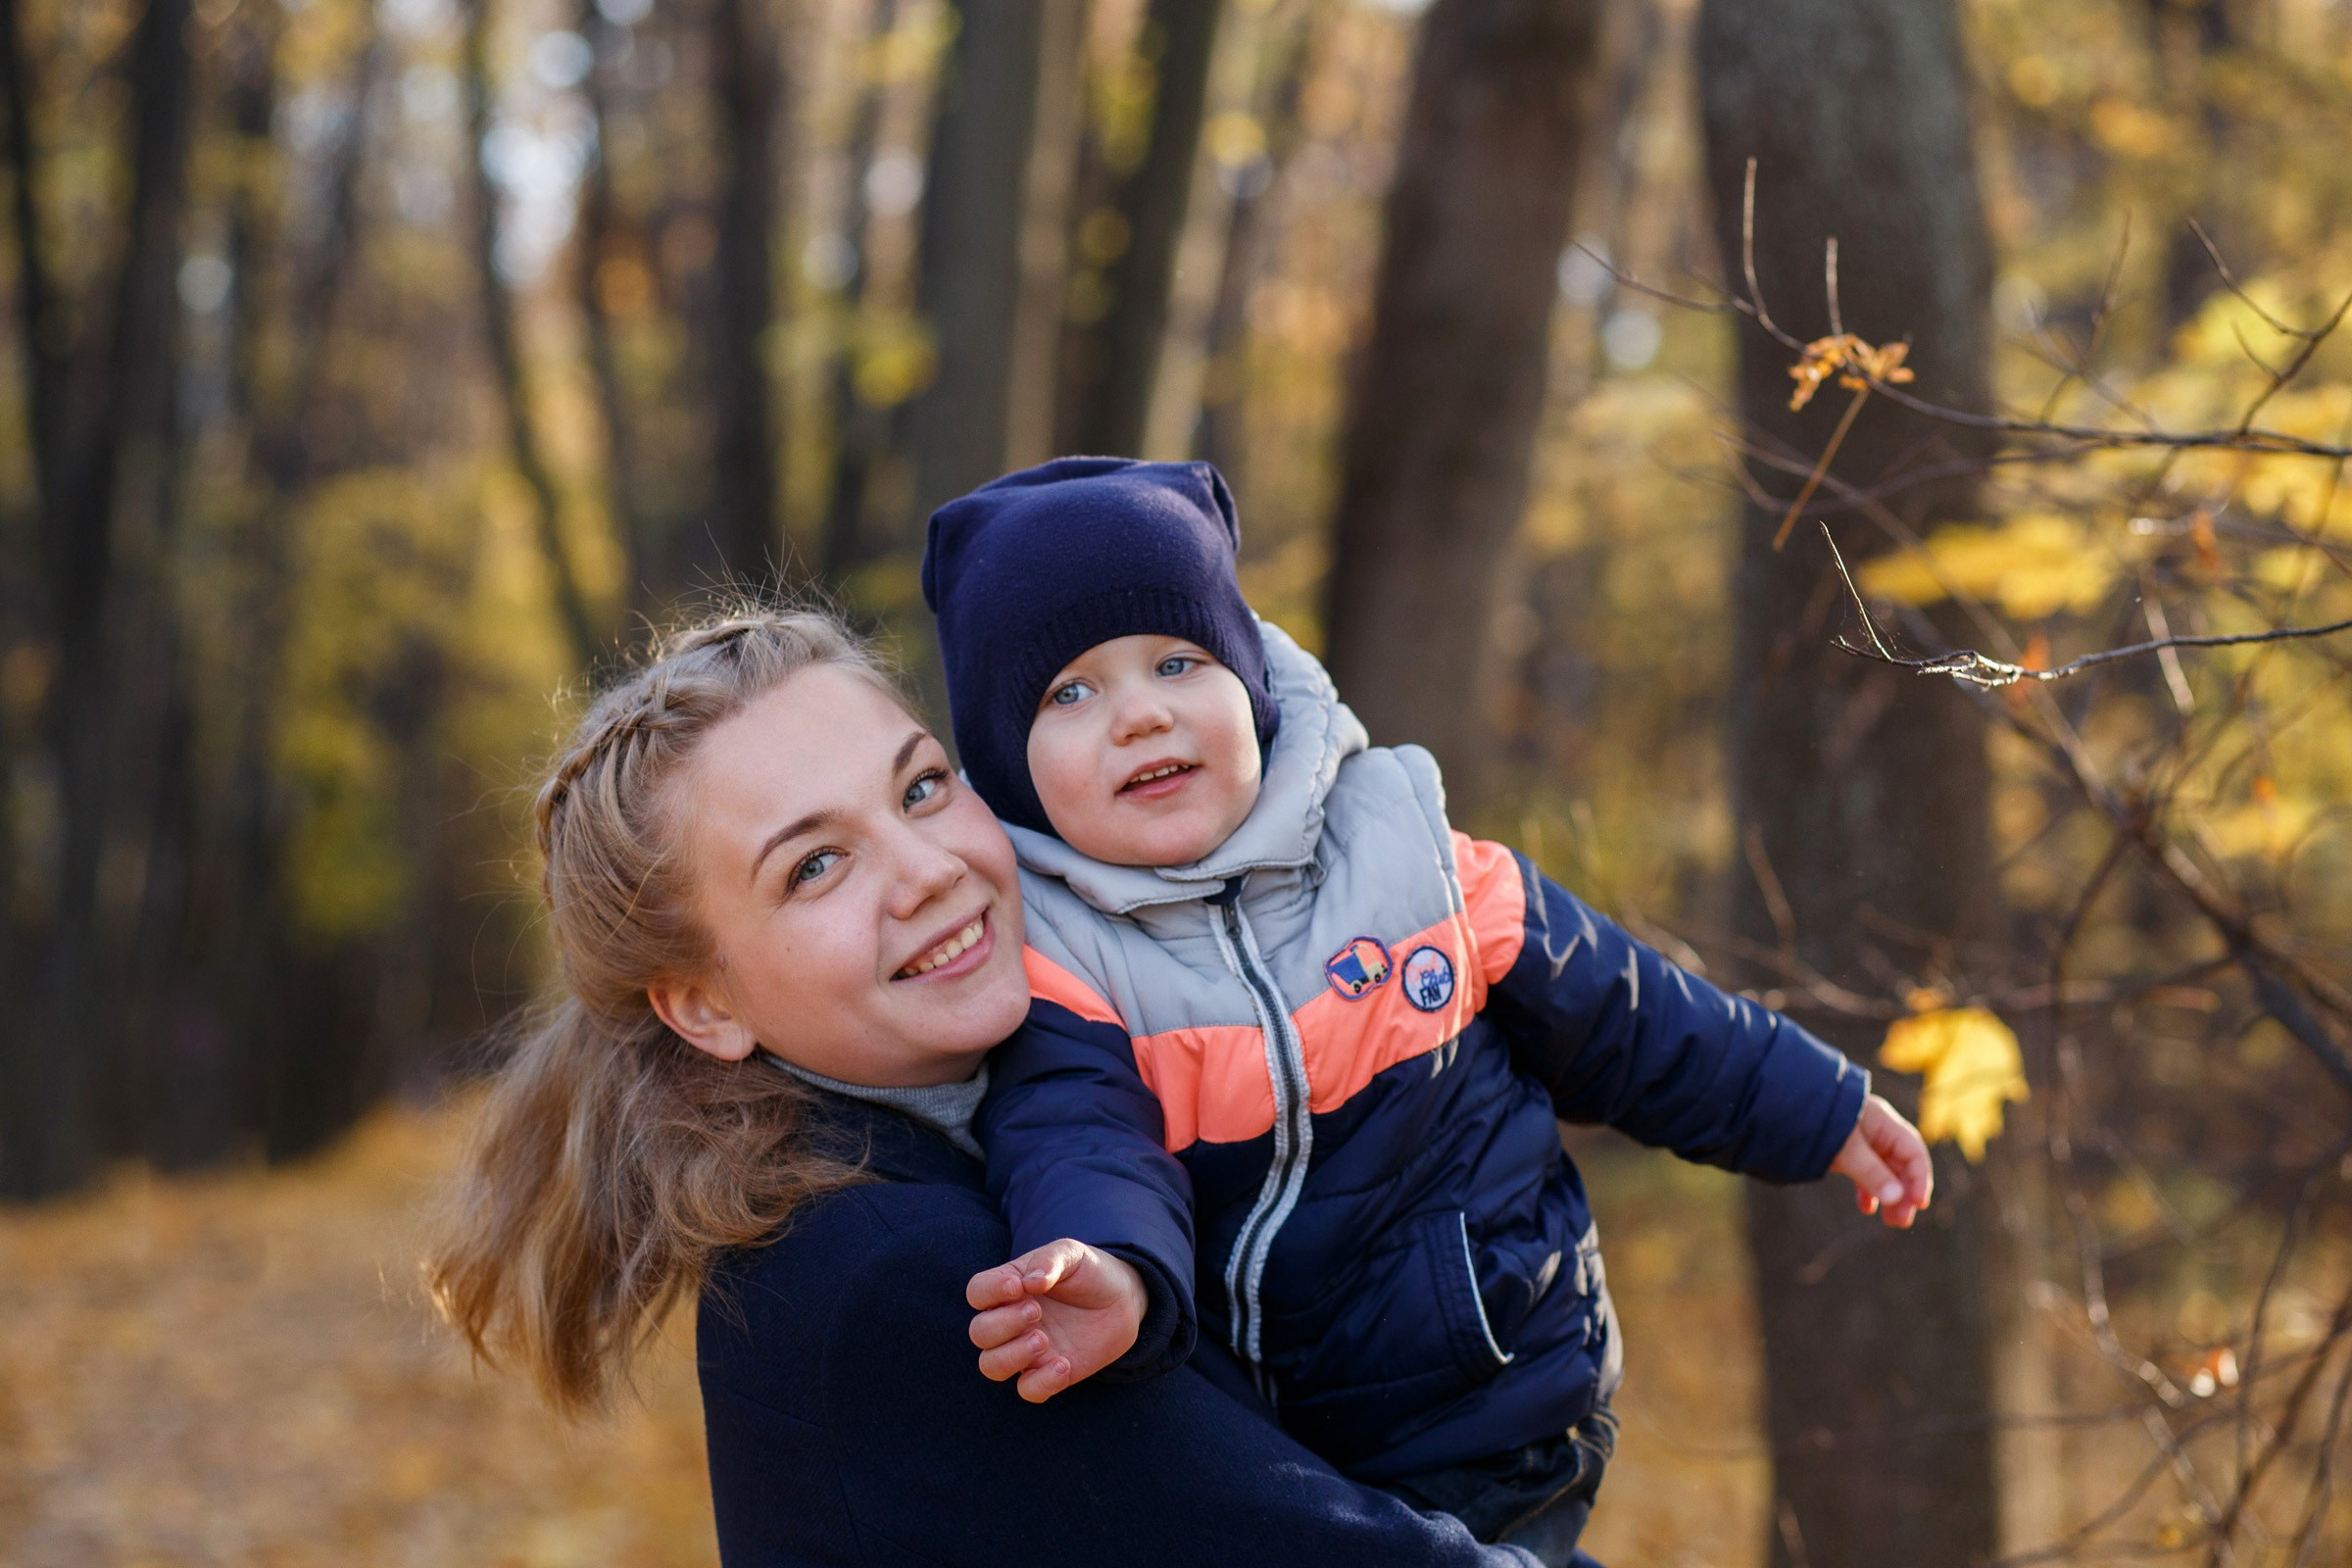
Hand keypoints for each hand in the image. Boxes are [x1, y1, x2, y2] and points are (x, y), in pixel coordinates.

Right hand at [966, 1238, 1146, 1403]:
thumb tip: (1030, 1282)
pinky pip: (1028, 1390)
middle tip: (1036, 1311)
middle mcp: (1010, 1321)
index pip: (977, 1292)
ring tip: (1043, 1340)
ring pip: (991, 1366)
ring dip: (1011, 1356)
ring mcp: (1026, 1350)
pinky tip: (1064, 1364)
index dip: (989, 1292)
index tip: (1018, 1287)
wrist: (1121, 1300)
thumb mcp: (1072, 1254)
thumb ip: (1050, 1260)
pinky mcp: (1047, 1373)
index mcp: (1008, 1287)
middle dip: (1003, 1324)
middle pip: (979, 1333)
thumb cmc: (1089, 1272)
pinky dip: (1041, 1382)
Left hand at [1829, 1093, 1933, 1227]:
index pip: (1913, 1152)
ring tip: (1891, 1221)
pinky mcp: (1846, 1152)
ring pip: (1885, 1172)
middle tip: (1901, 1221)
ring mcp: (1861, 1141)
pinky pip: (1865, 1173)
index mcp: (1883, 1122)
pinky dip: (1868, 1191)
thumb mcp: (1846, 1148)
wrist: (1781, 1107)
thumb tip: (1896, 1198)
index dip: (1920, 1179)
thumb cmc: (1817, 1121)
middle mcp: (1877, 1131)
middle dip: (1904, 1194)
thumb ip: (1871, 1172)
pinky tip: (1866, 1208)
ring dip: (1889, 1196)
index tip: (1919, 1204)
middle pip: (1901, 1165)